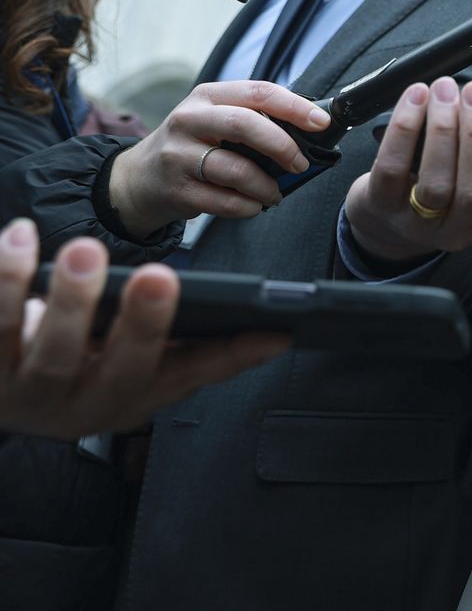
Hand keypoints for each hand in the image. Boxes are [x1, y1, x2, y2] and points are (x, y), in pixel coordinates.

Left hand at [0, 219, 286, 438]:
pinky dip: (10, 277)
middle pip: (119, 370)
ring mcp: (30, 391)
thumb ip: (202, 355)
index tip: (270, 330)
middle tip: (159, 275)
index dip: (231, 357)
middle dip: (143, 324)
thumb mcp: (137, 369)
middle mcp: (81, 406)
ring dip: (71, 298)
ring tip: (86, 250)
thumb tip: (273, 337)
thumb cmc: (78, 369)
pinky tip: (21, 238)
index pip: (190, 378)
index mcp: (129, 402)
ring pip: (52, 350)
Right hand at [109, 81, 333, 238]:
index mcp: (208, 96)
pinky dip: (248, 206)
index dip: (295, 107)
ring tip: (274, 194)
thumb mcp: (216, 119)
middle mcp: (189, 119)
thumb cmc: (193, 146)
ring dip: (267, 186)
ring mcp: (178, 155)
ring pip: (236, 169)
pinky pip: (224, 201)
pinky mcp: (176, 189)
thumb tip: (312, 128)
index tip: (322, 122)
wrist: (138, 179)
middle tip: (300, 164)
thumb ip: (255, 118)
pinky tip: (253, 205)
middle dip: (283, 146)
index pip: (259, 92)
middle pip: (245, 125)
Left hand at [343, 77, 471, 263]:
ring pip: (436, 182)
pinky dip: (405, 131)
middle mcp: (464, 231)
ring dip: (442, 129)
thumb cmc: (457, 194)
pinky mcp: (382, 208)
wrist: (391, 224)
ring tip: (448, 88)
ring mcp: (421, 225)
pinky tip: (416, 98)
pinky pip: (391, 170)